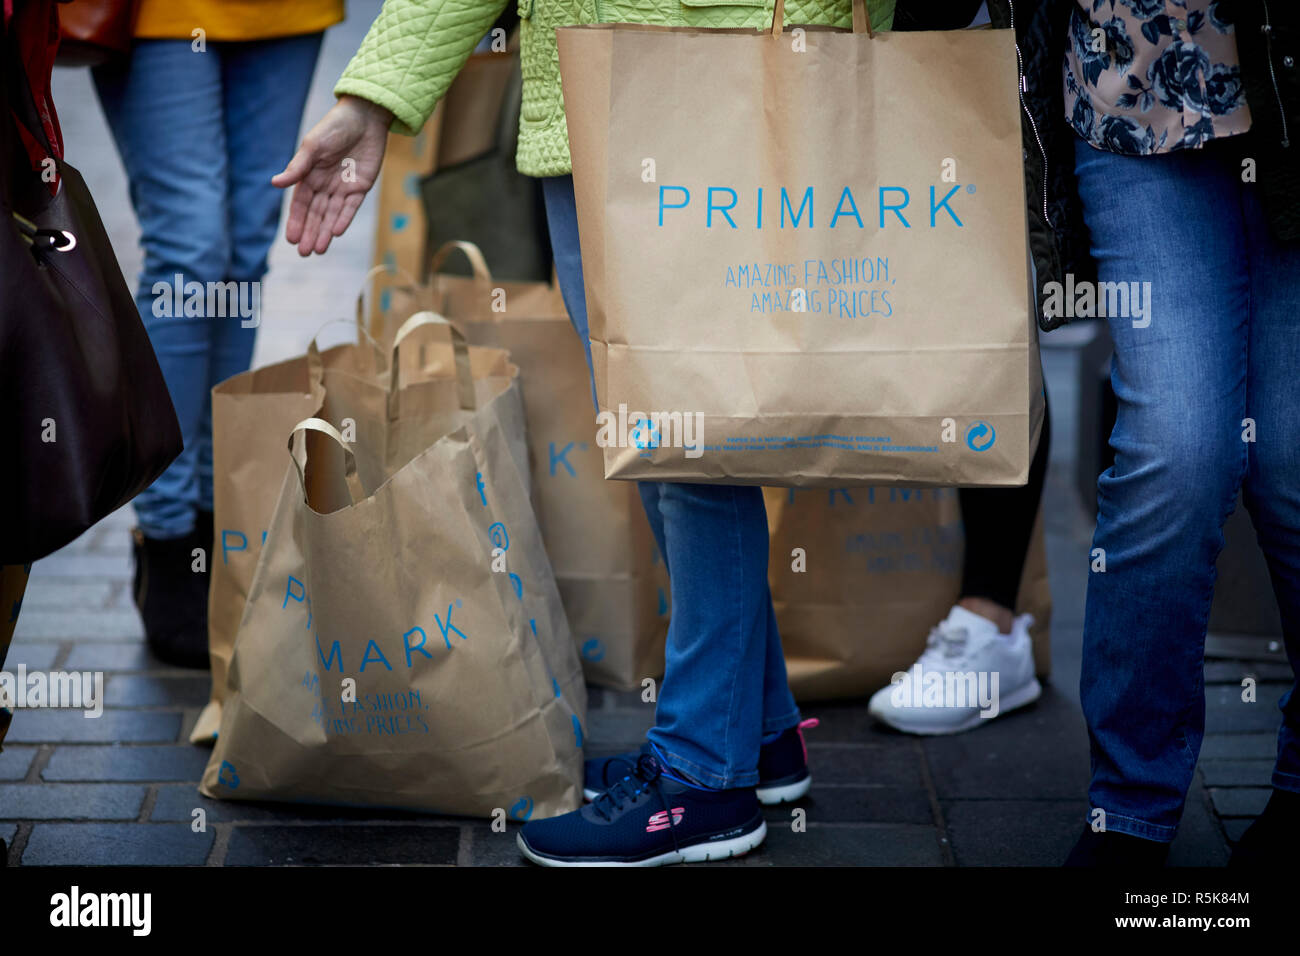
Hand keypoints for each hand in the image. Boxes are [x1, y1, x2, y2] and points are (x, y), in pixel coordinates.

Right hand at [274, 95, 392, 255]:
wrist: (364, 117)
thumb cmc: (334, 127)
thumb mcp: (312, 146)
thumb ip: (298, 167)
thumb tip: (275, 184)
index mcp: (309, 175)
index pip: (301, 204)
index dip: (297, 221)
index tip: (291, 239)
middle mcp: (325, 185)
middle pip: (316, 214)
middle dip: (310, 233)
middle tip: (304, 253)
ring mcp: (343, 187)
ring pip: (332, 215)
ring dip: (325, 232)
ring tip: (319, 250)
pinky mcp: (360, 187)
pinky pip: (350, 207)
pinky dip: (344, 219)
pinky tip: (336, 232)